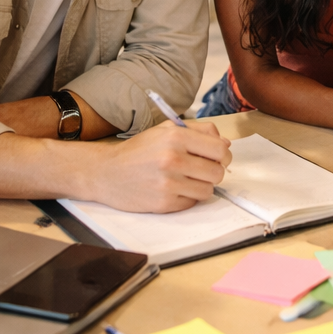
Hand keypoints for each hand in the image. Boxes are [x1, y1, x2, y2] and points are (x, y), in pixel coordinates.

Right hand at [81, 119, 232, 212]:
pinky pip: (192, 203)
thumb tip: (226, 143)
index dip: (223, 155)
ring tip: (186, 179)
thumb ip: (199, 131)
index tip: (218, 158)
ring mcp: (168, 183)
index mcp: (176, 137)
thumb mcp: (165, 129)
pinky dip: (187, 197)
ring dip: (201, 186)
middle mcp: (173, 159)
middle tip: (201, 169)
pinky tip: (173, 189)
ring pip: (208, 190)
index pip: (219, 149)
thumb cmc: (138, 150)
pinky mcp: (164, 203)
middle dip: (213, 172)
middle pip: (217, 172)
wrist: (106, 173)